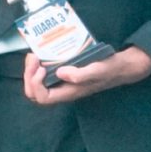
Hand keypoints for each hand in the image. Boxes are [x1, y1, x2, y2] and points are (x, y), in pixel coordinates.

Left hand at [25, 46, 150, 105]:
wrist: (121, 67)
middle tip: (34, 57)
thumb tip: (60, 73)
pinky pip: (44, 74)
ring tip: (35, 55)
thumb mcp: (98, 70)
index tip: (42, 67)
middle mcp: (63, 90)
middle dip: (29, 75)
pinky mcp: (64, 74)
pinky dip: (38, 65)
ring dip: (31, 69)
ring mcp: (62, 83)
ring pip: (37, 83)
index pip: (42, 98)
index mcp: (69, 92)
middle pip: (35, 92)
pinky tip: (42, 53)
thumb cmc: (109, 69)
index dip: (35, 84)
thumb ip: (81, 74)